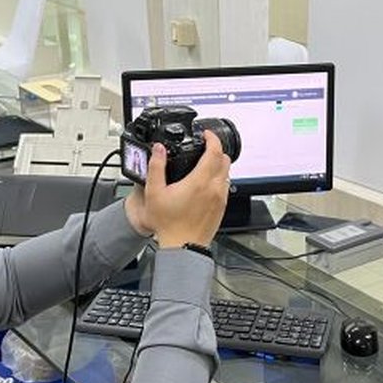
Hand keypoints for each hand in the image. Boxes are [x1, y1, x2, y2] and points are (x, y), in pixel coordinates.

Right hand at [131, 131, 230, 248]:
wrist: (183, 247)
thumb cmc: (169, 224)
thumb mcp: (155, 193)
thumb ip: (156, 167)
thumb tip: (158, 150)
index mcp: (200, 181)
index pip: (214, 152)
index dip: (212, 138)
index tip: (206, 135)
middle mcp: (214, 188)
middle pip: (225, 160)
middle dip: (216, 150)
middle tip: (205, 147)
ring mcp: (220, 198)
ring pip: (227, 173)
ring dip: (219, 164)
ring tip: (204, 164)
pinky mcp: (222, 207)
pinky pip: (226, 186)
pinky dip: (219, 179)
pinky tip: (206, 183)